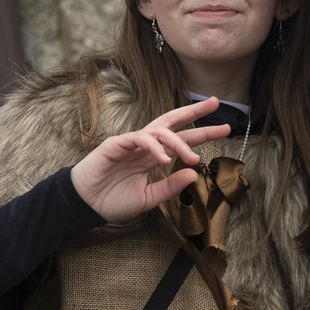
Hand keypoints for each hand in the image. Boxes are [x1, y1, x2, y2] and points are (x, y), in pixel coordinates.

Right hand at [69, 98, 230, 222]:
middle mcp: (144, 145)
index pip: (181, 139)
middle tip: (216, 103)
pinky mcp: (116, 144)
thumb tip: (194, 174)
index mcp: (152, 156)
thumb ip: (170, 187)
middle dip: (194, 112)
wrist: (85, 205)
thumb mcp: (148, 198)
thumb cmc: (112, 201)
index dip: (202, 132)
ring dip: (178, 141)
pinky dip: (154, 147)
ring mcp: (130, 142)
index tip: (225, 128)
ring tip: (191, 156)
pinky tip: (164, 159)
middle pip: (172, 122)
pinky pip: (140, 139)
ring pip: (159, 131)